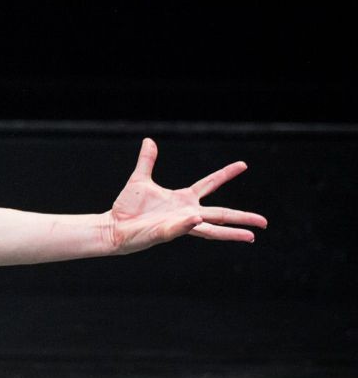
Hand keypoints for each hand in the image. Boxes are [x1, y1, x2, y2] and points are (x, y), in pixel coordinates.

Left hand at [107, 138, 266, 254]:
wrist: (112, 226)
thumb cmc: (127, 207)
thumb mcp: (140, 179)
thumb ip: (147, 161)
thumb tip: (149, 141)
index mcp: (183, 199)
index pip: (209, 184)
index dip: (225, 174)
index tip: (243, 164)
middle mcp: (186, 213)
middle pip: (220, 213)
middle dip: (242, 217)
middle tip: (265, 222)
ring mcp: (178, 225)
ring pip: (209, 230)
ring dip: (229, 232)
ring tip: (250, 236)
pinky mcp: (165, 233)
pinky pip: (179, 229)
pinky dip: (188, 224)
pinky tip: (198, 219)